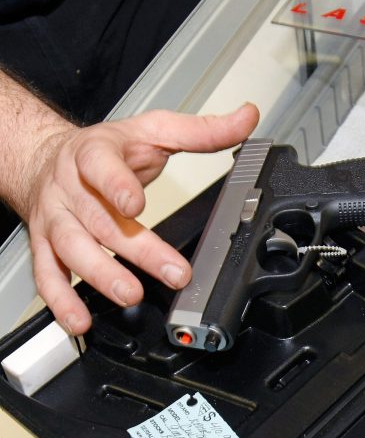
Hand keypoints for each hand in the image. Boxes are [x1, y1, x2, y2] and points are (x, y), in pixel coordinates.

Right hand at [17, 104, 259, 334]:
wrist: (45, 156)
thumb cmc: (106, 149)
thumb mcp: (153, 131)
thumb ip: (201, 130)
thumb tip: (247, 118)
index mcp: (94, 154)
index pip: (100, 167)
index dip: (117, 185)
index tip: (135, 205)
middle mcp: (71, 188)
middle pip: (101, 220)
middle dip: (137, 250)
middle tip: (172, 271)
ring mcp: (56, 219)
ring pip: (73, 248)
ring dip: (100, 276)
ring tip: (130, 295)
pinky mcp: (46, 244)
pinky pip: (48, 274)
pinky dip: (61, 300)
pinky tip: (80, 319)